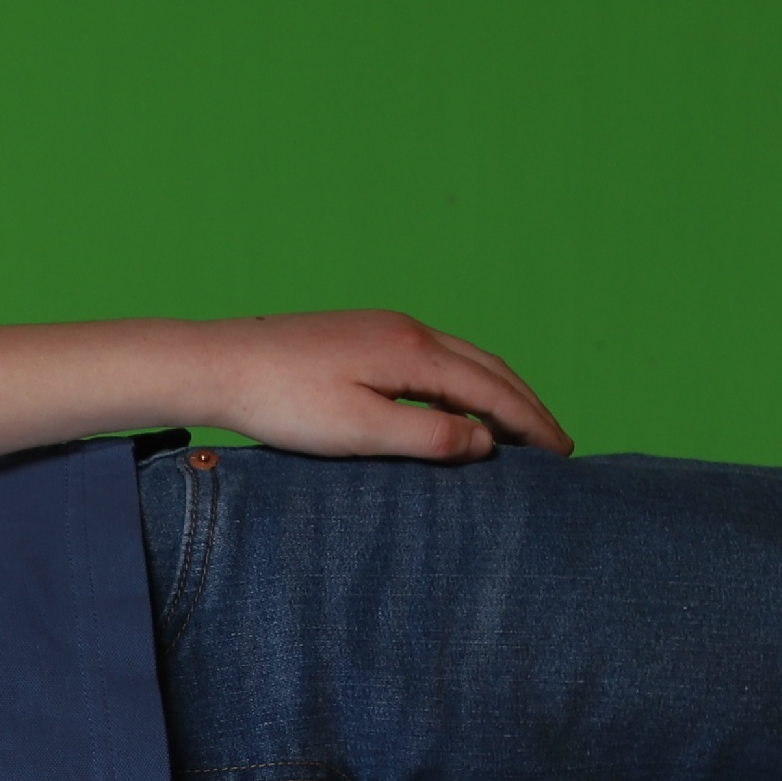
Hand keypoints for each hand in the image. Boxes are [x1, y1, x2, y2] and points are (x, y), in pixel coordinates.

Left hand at [201, 310, 572, 461]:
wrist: (217, 364)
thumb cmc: (282, 404)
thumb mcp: (359, 432)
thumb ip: (428, 438)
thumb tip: (486, 442)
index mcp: (413, 352)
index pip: (494, 389)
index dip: (532, 423)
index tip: (563, 453)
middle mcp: (407, 329)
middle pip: (488, 367)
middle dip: (526, 404)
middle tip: (556, 444)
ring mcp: (383, 326)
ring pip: (461, 357)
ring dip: (496, 390)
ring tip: (516, 428)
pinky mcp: (361, 334)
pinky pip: (432, 357)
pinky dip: (461, 382)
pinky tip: (454, 407)